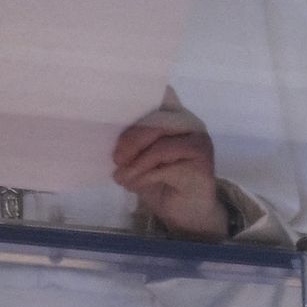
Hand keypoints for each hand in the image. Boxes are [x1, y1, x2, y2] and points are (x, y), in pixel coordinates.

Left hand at [112, 89, 226, 238]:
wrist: (187, 212)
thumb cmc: (161, 181)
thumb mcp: (140, 158)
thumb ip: (131, 142)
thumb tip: (104, 133)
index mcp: (175, 114)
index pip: (161, 93)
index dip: (141, 94)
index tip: (115, 104)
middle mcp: (190, 123)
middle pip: (156, 121)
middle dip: (131, 140)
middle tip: (116, 159)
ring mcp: (199, 143)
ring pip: (160, 146)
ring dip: (136, 164)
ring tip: (122, 178)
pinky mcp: (202, 166)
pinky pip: (165, 168)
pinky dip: (145, 177)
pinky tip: (134, 185)